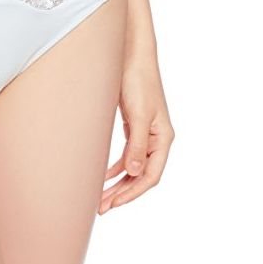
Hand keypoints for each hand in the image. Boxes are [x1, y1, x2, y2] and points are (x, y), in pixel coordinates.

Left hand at [99, 57, 174, 214]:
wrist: (131, 55)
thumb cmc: (137, 81)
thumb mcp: (138, 114)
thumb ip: (136, 144)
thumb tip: (134, 172)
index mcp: (163, 138)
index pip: (151, 176)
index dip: (132, 192)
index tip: (113, 203)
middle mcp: (157, 138)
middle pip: (141, 175)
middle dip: (122, 193)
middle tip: (101, 207)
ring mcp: (146, 132)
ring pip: (133, 167)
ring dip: (118, 183)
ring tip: (100, 197)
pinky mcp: (134, 125)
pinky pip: (127, 154)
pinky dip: (115, 167)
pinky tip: (102, 175)